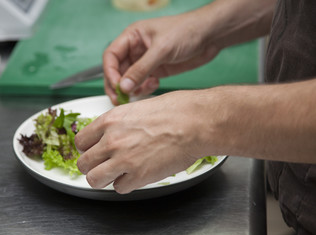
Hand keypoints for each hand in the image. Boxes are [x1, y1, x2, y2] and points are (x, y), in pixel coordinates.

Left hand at [75, 91, 210, 193]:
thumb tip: (112, 133)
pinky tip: (137, 175)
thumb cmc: (174, 111)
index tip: (94, 151)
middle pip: (84, 163)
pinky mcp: (138, 177)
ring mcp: (123, 160)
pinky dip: (126, 184)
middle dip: (93, 165)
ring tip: (117, 174)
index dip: (87, 148)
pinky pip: (119, 188)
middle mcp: (112, 141)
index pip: (81, 141)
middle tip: (104, 165)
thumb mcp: (138, 108)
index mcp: (110, 121)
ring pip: (94, 180)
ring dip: (104, 178)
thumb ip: (119, 124)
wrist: (194, 123)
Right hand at [103, 9, 220, 104]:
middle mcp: (136, 50)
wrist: (209, 36)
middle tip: (120, 99)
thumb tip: (123, 86)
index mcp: (132, 37)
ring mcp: (146, 62)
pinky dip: (145, 88)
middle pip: (117, 71)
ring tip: (141, 91)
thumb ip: (141, 69)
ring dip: (132, 89)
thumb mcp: (161, 49)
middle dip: (118, 85)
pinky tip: (155, 84)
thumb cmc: (186, 31)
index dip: (110, 72)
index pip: (111, 56)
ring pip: (130, 80)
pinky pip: (143, 84)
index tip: (117, 87)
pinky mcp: (157, 71)